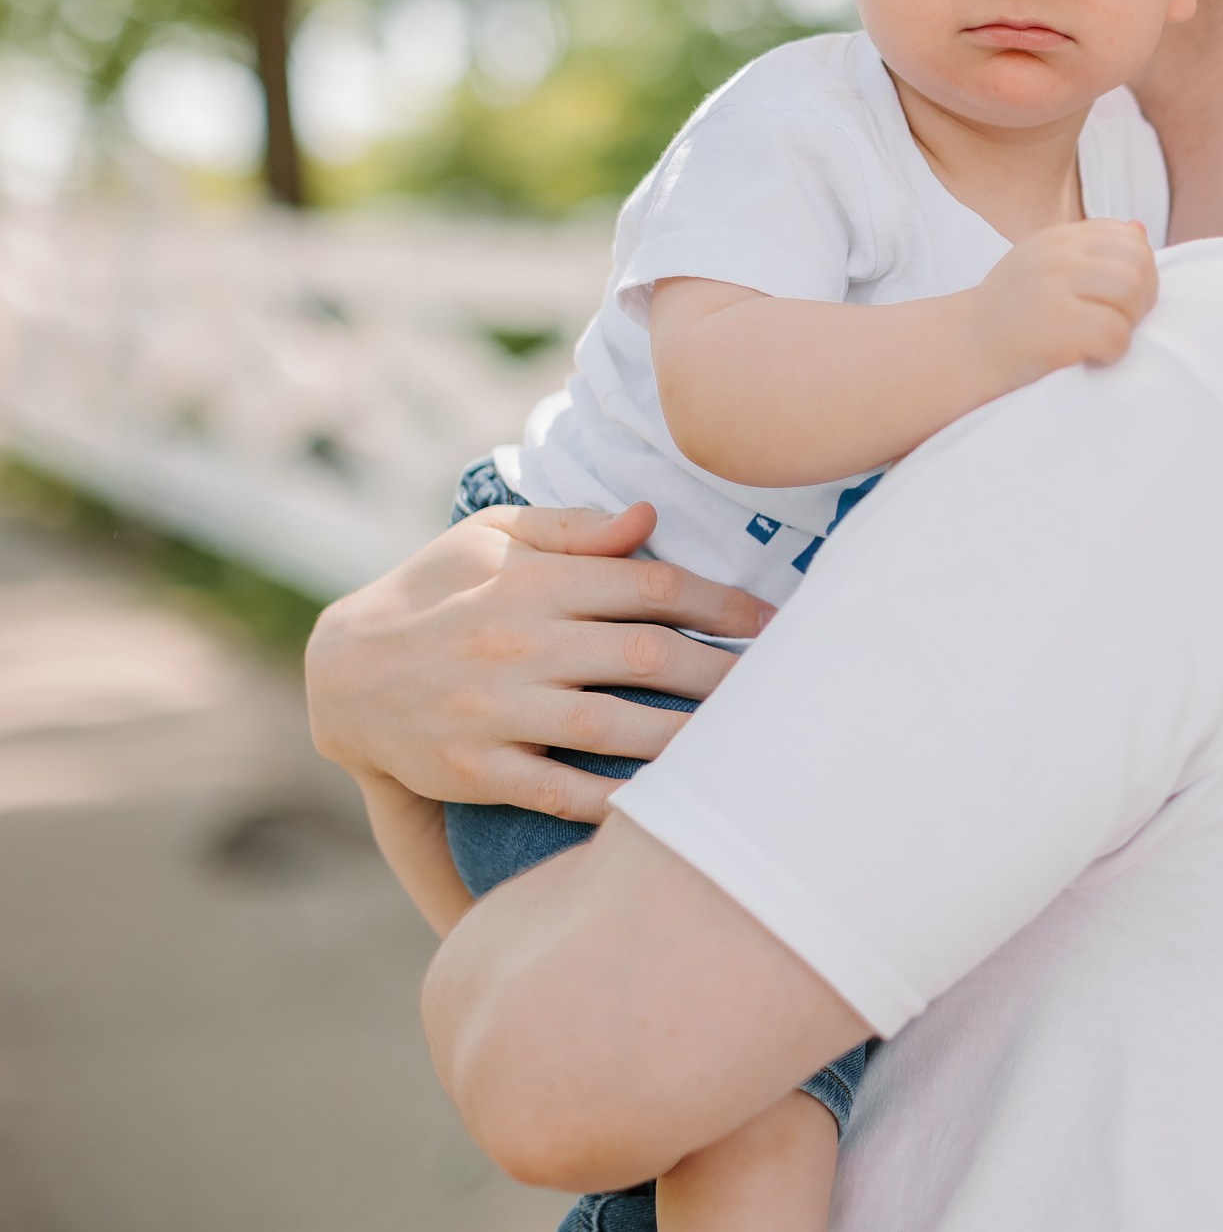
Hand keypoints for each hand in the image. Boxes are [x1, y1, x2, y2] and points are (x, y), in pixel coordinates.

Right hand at [305, 502, 771, 823]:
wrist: (340, 674)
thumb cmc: (435, 593)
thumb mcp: (489, 536)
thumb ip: (573, 528)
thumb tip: (648, 517)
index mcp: (531, 582)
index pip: (649, 586)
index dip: (722, 602)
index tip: (771, 620)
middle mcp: (517, 643)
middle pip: (647, 656)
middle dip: (726, 671)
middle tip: (785, 683)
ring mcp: (496, 710)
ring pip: (614, 726)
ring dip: (689, 735)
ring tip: (745, 741)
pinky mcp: (477, 769)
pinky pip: (561, 790)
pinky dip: (617, 801)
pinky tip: (670, 802)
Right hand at [967, 218, 1158, 389]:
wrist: (958, 354)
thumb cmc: (1008, 319)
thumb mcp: (1044, 270)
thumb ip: (1089, 253)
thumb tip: (1139, 229)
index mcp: (1057, 240)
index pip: (1127, 237)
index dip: (1137, 271)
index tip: (1116, 301)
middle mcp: (1056, 255)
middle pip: (1138, 262)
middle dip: (1141, 298)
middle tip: (1117, 323)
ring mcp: (1054, 287)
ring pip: (1132, 291)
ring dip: (1129, 323)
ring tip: (1102, 338)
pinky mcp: (1056, 325)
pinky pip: (1116, 333)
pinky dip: (1113, 351)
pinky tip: (1090, 356)